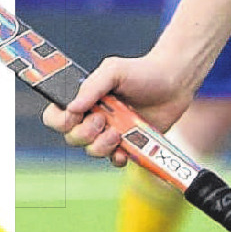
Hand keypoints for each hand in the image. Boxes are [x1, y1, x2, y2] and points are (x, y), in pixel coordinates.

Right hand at [44, 50, 205, 163]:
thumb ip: (91, 87)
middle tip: (103, 119)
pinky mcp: (128, 144)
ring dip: (101, 145)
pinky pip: (114, 160)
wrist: (174, 83)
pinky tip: (125, 149)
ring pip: (92, 151)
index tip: (75, 115)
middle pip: (72, 138)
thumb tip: (72, 107)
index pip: (56, 117)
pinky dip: (117, 158)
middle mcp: (93, 117)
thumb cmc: (142, 72)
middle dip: (85, 133)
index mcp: (84, 100)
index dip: (60, 121)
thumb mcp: (114, 70)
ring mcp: (110, 133)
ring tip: (118, 132)